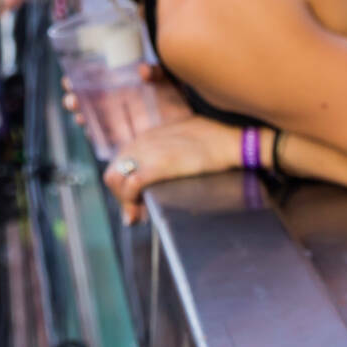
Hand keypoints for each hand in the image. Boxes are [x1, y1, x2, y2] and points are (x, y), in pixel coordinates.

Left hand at [101, 115, 250, 224]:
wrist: (232, 142)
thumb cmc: (217, 139)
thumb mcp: (186, 133)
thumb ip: (169, 146)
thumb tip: (169, 163)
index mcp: (148, 135)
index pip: (121, 160)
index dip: (125, 182)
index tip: (137, 198)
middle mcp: (142, 142)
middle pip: (113, 170)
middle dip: (120, 193)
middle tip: (136, 211)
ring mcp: (148, 153)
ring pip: (115, 178)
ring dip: (123, 199)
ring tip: (138, 212)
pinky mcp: (158, 167)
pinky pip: (130, 185)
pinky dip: (130, 200)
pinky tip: (141, 209)